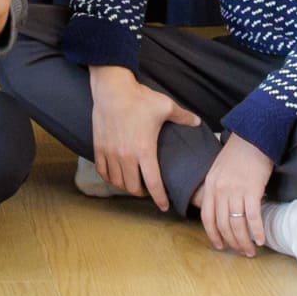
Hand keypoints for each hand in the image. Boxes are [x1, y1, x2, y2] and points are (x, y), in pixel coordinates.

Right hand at [86, 63, 199, 211]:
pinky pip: (103, 171)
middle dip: (142, 193)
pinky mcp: (99, 147)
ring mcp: (111, 153)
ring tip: (132, 183)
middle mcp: (126, 156)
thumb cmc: (140, 98)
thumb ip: (183, 117)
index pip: (154, 184)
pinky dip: (109, 177)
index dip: (160, 199)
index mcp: (145, 151)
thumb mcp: (165, 106)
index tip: (164, 206)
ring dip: (126, 186)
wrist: (112, 88)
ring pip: (117, 182)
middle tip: (148, 190)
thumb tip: (197, 122)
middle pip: (133, 188)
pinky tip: (115, 175)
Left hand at [194, 133, 276, 256]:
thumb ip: (218, 188)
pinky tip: (262, 239)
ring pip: (236, 224)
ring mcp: (235, 190)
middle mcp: (220, 190)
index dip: (213, 234)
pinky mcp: (252, 190)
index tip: (220, 246)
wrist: (254, 135)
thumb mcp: (219, 169)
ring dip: (244, 241)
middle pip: (222, 224)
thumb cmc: (239, 153)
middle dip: (232, 242)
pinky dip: (257, 231)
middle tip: (241, 252)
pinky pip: (252, 217)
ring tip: (251, 250)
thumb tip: (222, 209)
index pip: (207, 217)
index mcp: (210, 185)